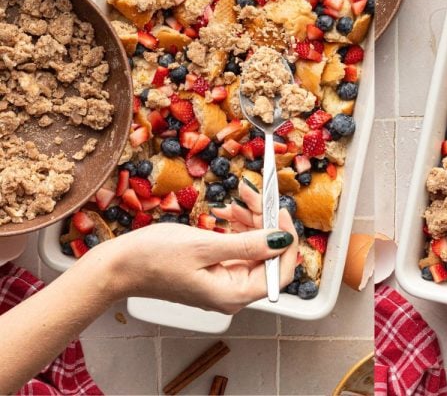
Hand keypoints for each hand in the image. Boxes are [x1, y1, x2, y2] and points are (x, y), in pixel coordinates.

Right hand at [94, 181, 297, 313]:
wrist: (117, 266)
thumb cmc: (153, 258)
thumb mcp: (204, 246)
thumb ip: (247, 245)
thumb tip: (282, 241)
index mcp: (234, 295)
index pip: (282, 273)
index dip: (287, 241)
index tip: (281, 211)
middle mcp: (233, 291)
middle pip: (269, 255)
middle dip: (266, 222)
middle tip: (254, 193)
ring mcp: (224, 280)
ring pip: (254, 246)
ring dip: (251, 219)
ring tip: (237, 198)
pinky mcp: (214, 268)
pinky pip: (237, 245)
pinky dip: (237, 226)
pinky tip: (226, 211)